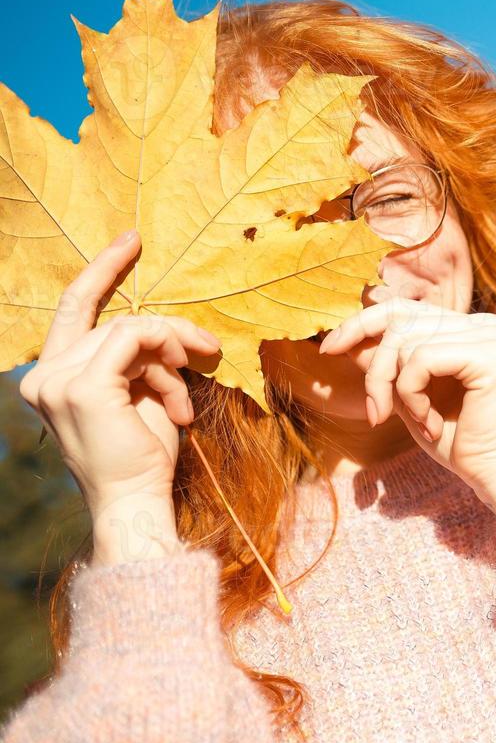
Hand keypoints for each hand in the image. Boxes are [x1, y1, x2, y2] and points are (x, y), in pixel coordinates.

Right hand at [17, 231, 221, 565]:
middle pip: (115, 320)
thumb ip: (139, 359)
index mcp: (52, 375)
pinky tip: (178, 384)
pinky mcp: (84, 387)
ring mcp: (57, 381)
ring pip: (130, 327)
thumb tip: (162, 331)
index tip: (131, 241)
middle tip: (205, 352)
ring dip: (170, 353)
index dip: (101, 270)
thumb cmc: (143, 455)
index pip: (72, 309)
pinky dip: (164, 352)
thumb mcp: (140, 394)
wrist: (136, 501)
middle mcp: (43, 376)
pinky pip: (133, 338)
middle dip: (167, 335)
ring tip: (185, 391)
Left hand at [318, 296, 495, 538]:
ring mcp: (487, 335)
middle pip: (398, 323)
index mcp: (466, 328)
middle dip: (376, 370)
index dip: (361, 323)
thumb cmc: (455, 438)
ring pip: (405, 342)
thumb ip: (385, 364)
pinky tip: (428, 421)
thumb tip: (347, 336)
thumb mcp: (407, 396)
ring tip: (417, 421)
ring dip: (395, 389)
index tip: (329, 349)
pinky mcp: (488, 353)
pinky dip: (412, 394)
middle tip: (377, 412)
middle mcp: (481, 323)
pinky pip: (421, 359)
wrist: (495, 472)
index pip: (402, 308)